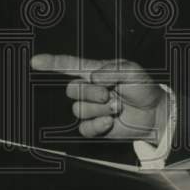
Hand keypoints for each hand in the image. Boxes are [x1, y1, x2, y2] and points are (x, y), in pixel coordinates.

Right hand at [30, 54, 168, 141]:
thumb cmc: (143, 88)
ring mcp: (91, 108)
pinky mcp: (95, 126)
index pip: (68, 66)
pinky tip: (111, 122)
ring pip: (79, 110)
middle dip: (91, 92)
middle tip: (111, 94)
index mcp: (95, 72)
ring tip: (117, 107)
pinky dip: (98, 125)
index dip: (51, 63)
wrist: (154, 114)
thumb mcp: (132, 71)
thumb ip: (112, 70)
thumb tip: (93, 77)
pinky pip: (84, 128)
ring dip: (100, 109)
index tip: (35, 62)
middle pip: (72, 90)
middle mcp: (89, 89)